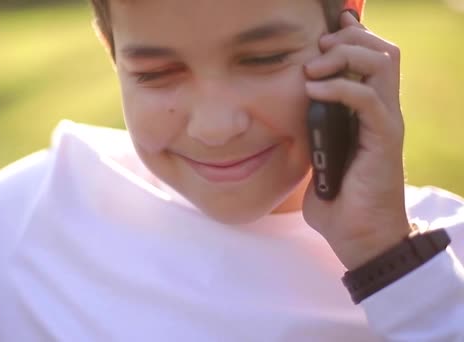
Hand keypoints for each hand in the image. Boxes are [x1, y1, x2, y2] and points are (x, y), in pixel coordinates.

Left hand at [302, 11, 411, 269]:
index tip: (324, 25)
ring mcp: (386, 123)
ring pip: (382, 63)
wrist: (359, 237)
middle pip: (382, 50)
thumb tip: (288, 120)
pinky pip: (367, 98)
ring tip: (315, 68)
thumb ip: (311, 134)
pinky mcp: (384, 140)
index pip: (372, 57)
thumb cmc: (338, 201)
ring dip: (345, 54)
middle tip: (318, 47)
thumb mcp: (317, 158)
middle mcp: (382, 111)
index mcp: (367, 112)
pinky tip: (314, 91)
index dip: (352, 34)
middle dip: (348, 37)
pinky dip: (340, 87)